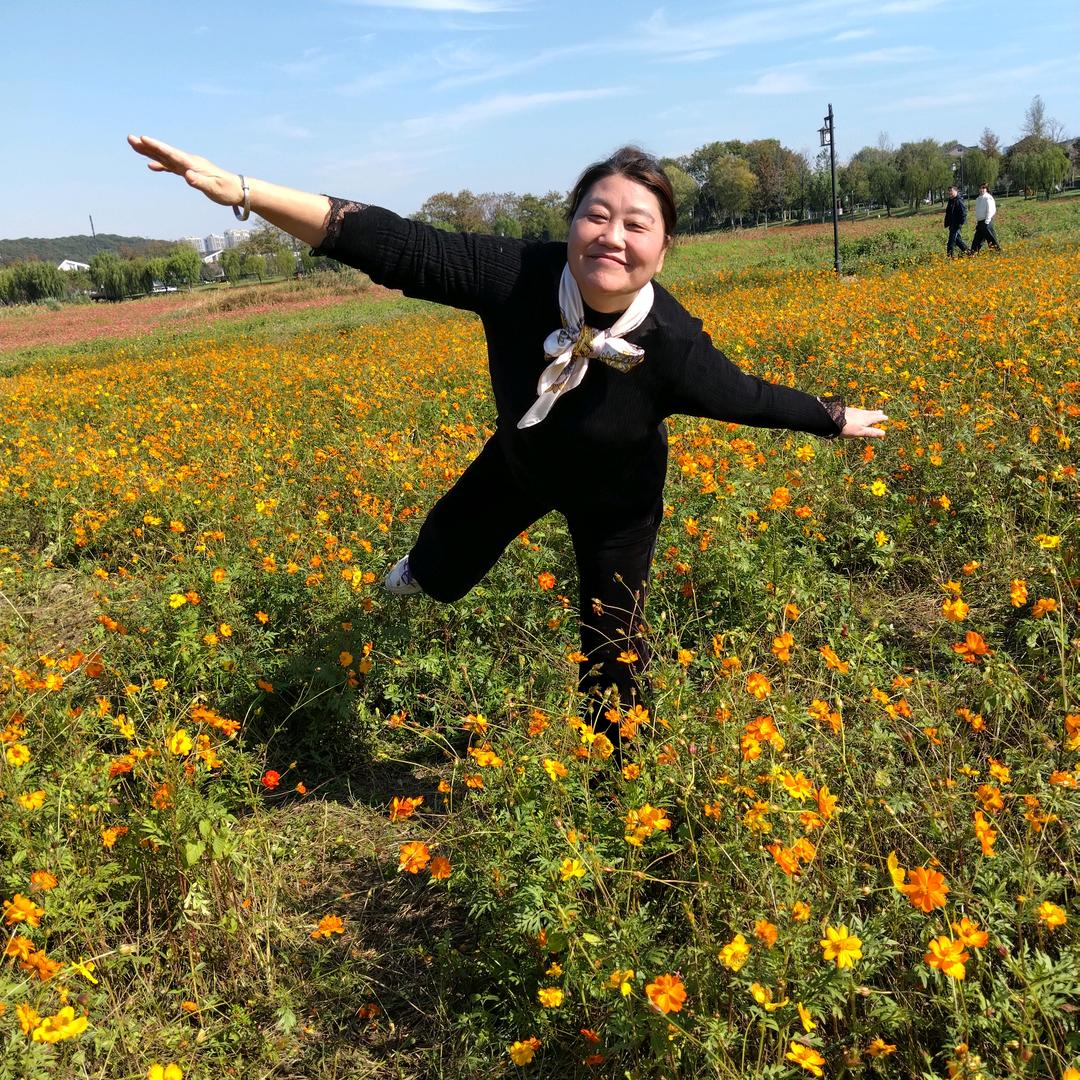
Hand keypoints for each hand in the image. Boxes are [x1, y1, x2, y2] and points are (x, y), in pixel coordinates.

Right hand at [127, 135, 243, 206]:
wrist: (239, 190)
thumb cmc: (227, 191)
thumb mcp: (214, 189)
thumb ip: (200, 182)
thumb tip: (186, 176)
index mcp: (193, 164)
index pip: (171, 154)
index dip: (157, 146)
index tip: (143, 138)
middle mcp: (189, 162)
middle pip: (164, 153)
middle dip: (147, 146)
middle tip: (129, 138)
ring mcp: (189, 166)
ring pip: (166, 158)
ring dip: (150, 152)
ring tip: (134, 146)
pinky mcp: (190, 172)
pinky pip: (172, 167)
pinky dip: (161, 166)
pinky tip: (151, 166)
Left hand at [841, 406, 887, 438]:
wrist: (831, 419)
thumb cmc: (846, 427)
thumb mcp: (860, 432)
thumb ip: (871, 432)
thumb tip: (883, 433)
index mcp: (866, 419)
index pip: (876, 418)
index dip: (881, 418)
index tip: (886, 417)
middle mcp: (861, 413)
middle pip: (870, 413)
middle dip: (876, 413)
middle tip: (881, 412)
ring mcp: (854, 411)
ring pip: (864, 411)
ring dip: (869, 412)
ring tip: (871, 412)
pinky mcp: (847, 410)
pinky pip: (857, 411)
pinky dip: (861, 412)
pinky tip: (857, 413)